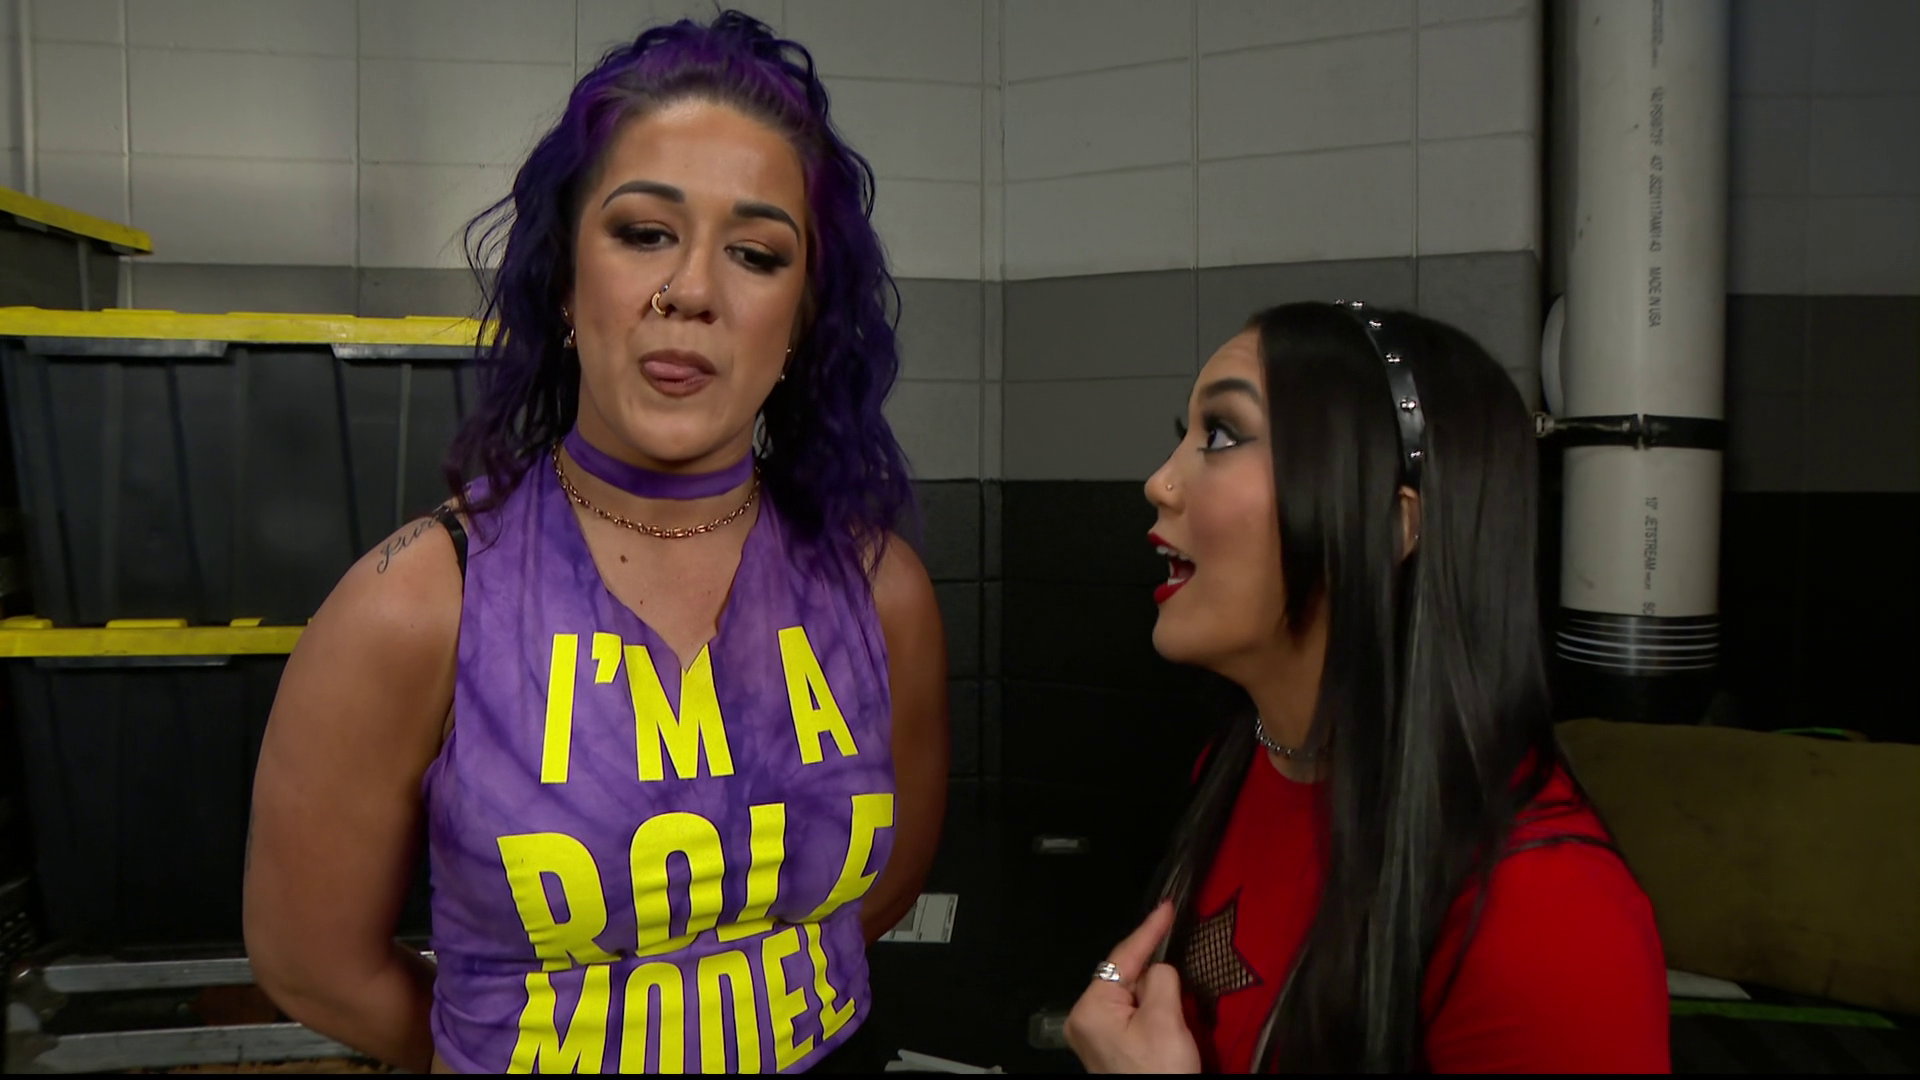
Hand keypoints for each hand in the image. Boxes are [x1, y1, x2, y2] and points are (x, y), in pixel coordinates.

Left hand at [1064, 901, 1202, 1073]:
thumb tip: (1158, 969)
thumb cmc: (1160, 1074)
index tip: (1167, 906)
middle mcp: (1085, 1019)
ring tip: (1177, 997)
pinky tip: (1169, 1011)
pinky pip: (1133, 1014)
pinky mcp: (1111, 1048)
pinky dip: (1153, 1009)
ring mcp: (1095, 1036)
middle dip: (1153, 968)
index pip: (1122, 957)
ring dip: (1156, 993)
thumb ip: (1161, 980)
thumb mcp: (1165, 1020)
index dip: (1148, 930)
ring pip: (1132, 996)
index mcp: (1091, 1008)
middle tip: (1178, 949)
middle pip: (1125, 976)